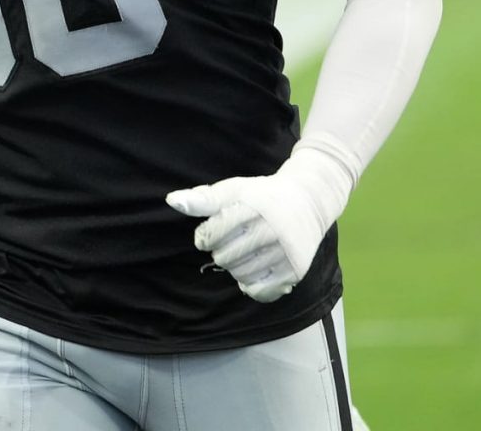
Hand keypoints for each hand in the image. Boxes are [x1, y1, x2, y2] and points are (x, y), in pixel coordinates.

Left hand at [166, 147, 350, 302]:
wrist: (309, 199)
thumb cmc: (264, 195)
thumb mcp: (234, 189)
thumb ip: (203, 198)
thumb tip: (171, 201)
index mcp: (253, 207)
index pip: (213, 233)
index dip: (204, 236)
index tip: (209, 233)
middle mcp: (271, 229)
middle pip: (225, 257)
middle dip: (220, 252)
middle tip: (230, 242)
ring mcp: (285, 252)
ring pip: (241, 275)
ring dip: (235, 269)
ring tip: (242, 254)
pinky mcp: (295, 269)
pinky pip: (261, 291)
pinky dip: (251, 285)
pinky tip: (253, 270)